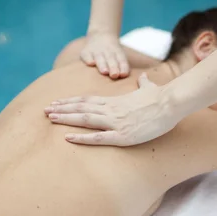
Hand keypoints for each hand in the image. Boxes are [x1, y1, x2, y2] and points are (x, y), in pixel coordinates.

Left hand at [44, 73, 178, 145]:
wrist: (171, 102)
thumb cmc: (161, 96)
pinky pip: (98, 137)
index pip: (87, 100)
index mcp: (115, 101)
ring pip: (85, 119)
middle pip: (81, 108)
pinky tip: (68, 138)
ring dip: (66, 119)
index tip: (57, 102)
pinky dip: (81, 138)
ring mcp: (116, 122)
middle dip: (62, 109)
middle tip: (45, 110)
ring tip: (50, 118)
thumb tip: (144, 77)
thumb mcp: (149, 88)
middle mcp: (111, 110)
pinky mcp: (123, 135)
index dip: (71, 102)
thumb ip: (143, 83)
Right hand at [81, 31, 129, 78]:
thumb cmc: (113, 51)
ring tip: (104, 72)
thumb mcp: (120, 54)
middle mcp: (107, 50)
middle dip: (113, 67)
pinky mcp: (86, 51)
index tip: (124, 74)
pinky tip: (90, 64)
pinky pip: (86, 55)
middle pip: (111, 59)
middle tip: (114, 75)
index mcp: (118, 52)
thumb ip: (123, 65)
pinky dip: (88, 59)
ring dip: (102, 65)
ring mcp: (96, 50)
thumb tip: (125, 75)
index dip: (123, 67)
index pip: (121, 59)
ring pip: (99, 58)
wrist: (101, 33)